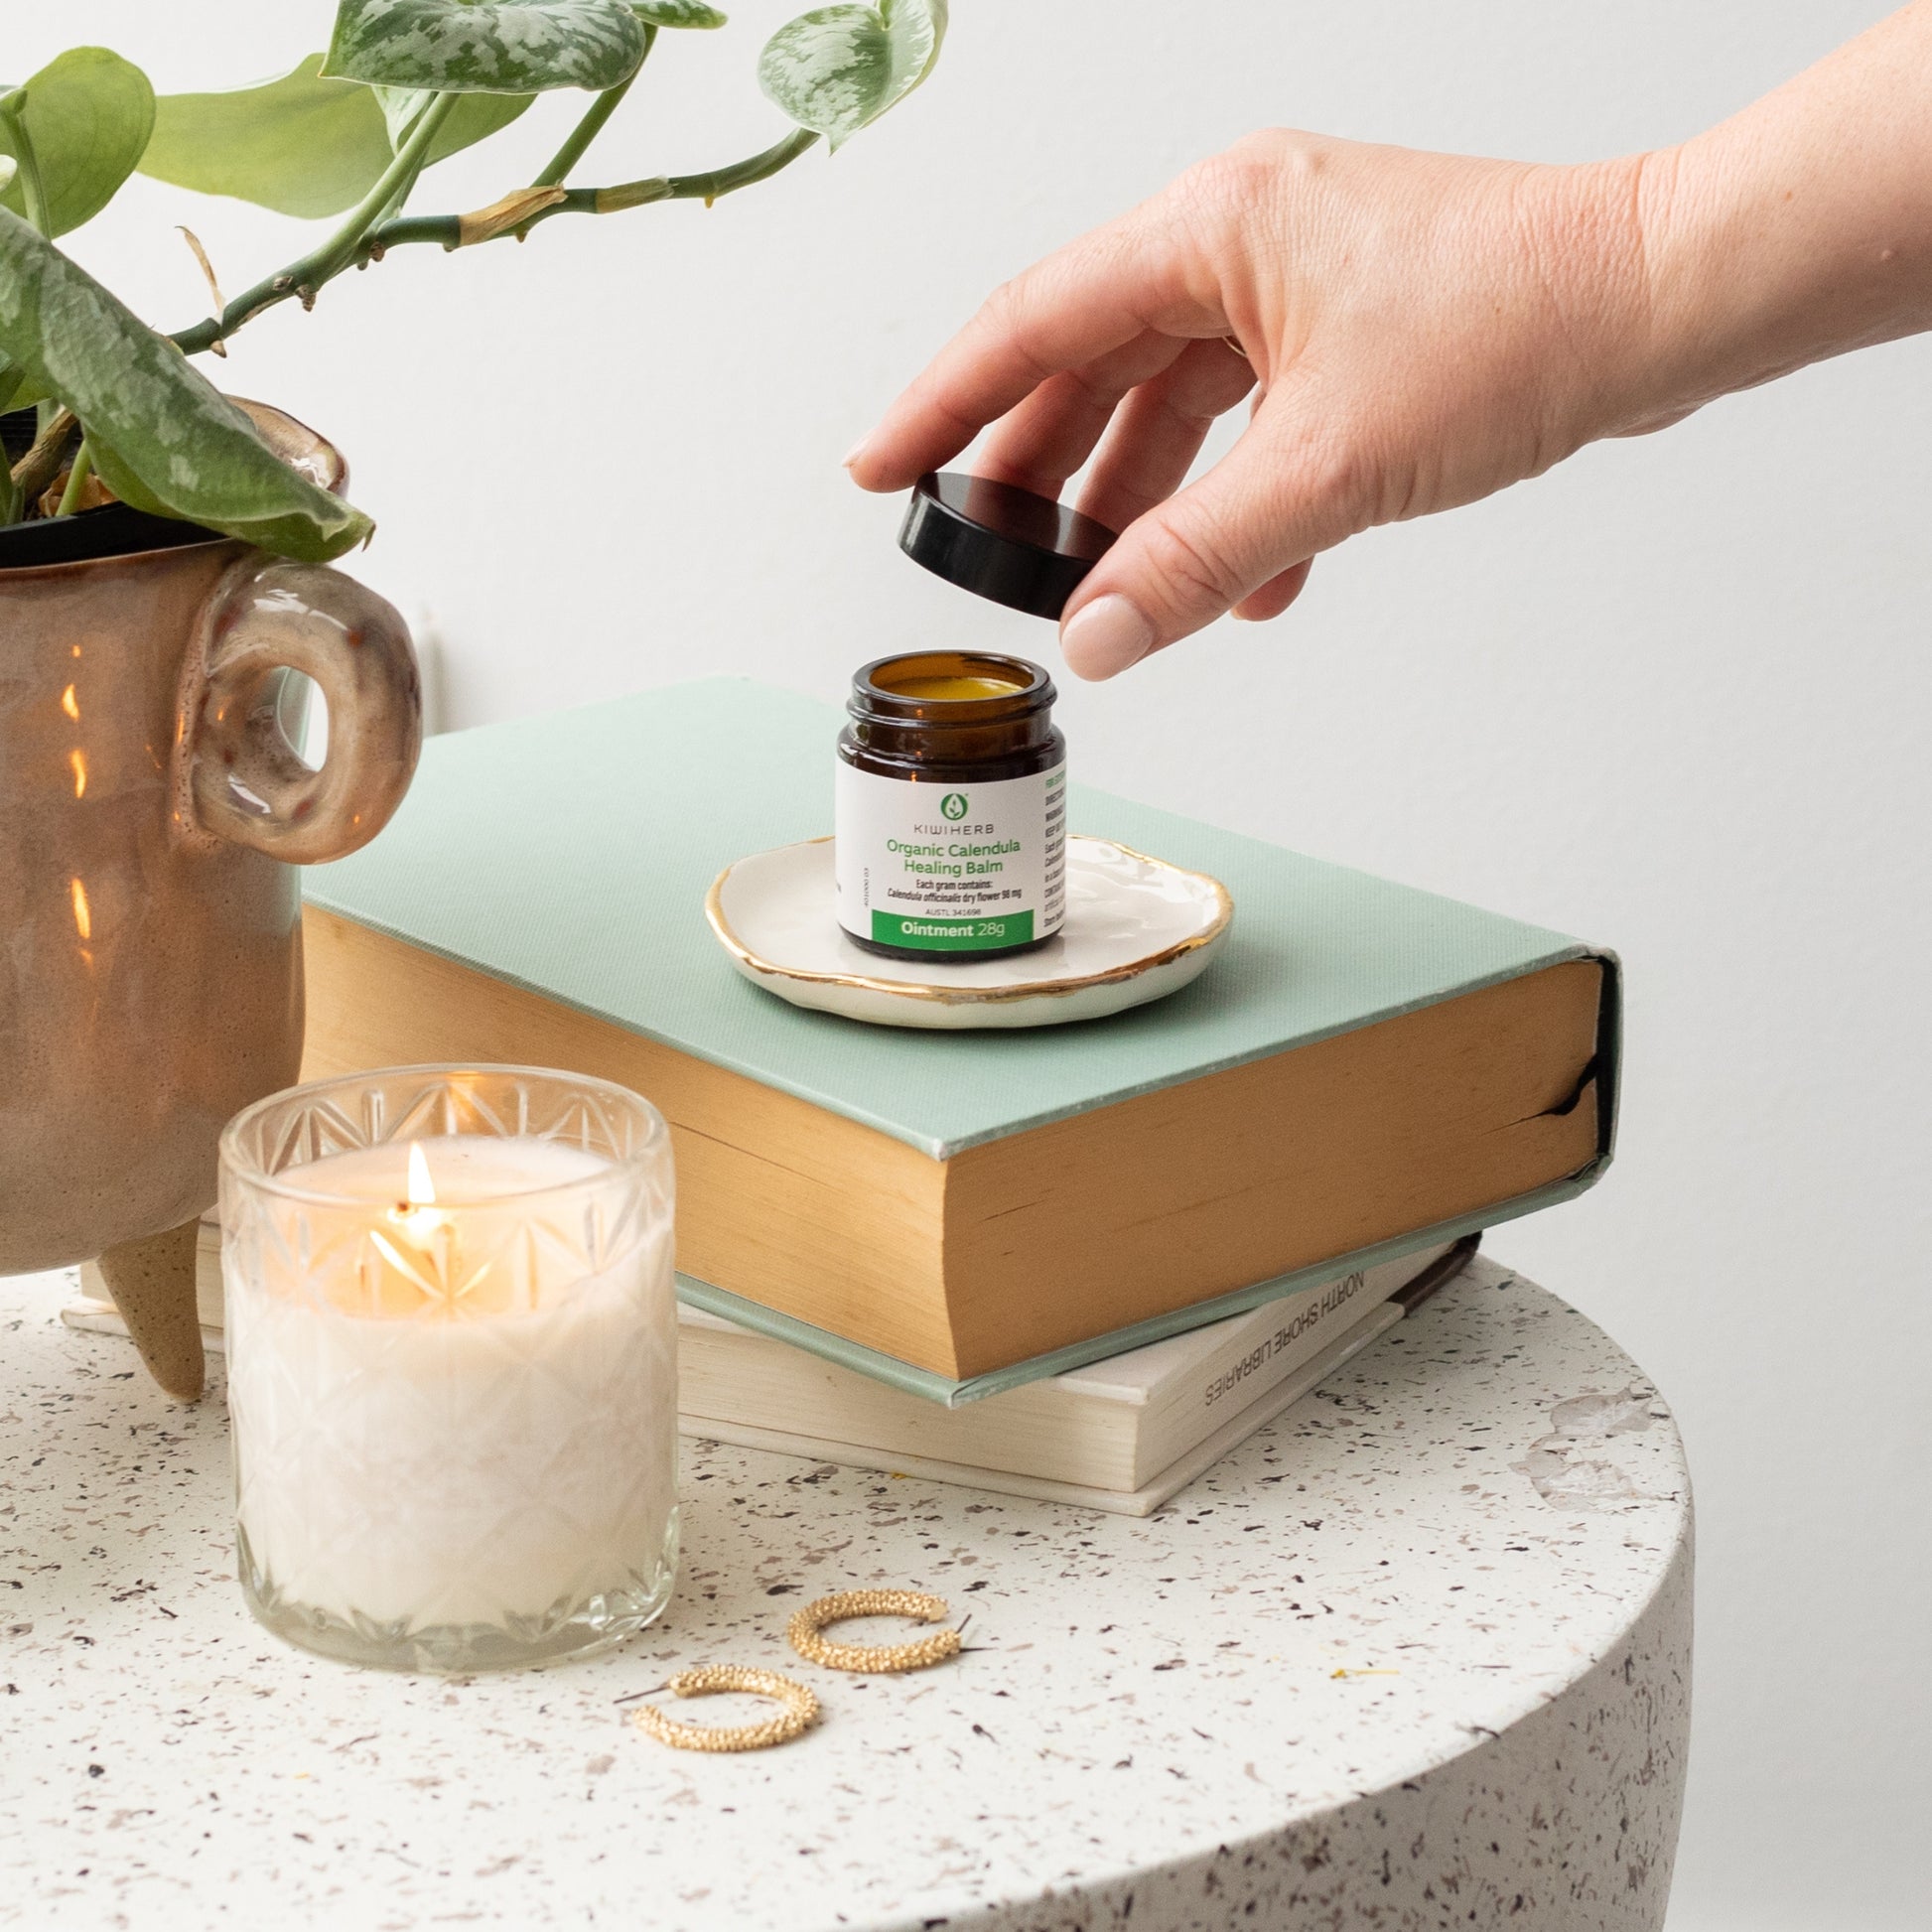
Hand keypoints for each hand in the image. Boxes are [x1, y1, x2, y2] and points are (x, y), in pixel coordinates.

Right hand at [846, 131, 1664, 678]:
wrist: (1666, 301)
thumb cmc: (1523, 327)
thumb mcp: (1329, 470)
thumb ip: (1193, 560)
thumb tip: (1097, 638)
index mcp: (1212, 225)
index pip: (1031, 322)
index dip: (943, 405)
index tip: (877, 468)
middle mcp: (1240, 234)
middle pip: (1091, 362)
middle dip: (1041, 470)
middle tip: (991, 552)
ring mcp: (1293, 278)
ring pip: (1171, 398)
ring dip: (1142, 501)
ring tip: (1110, 590)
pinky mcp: (1343, 325)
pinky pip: (1248, 418)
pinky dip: (1233, 500)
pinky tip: (1245, 585)